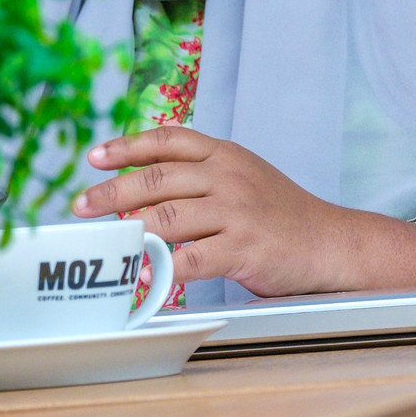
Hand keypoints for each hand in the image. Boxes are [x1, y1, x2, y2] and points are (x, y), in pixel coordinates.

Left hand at [72, 126, 415, 296]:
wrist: (334, 244)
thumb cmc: (278, 214)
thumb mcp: (242, 176)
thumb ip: (198, 175)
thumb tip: (137, 186)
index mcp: (224, 155)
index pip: (167, 140)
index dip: (126, 147)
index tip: (93, 158)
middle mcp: (228, 177)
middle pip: (156, 179)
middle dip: (111, 193)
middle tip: (82, 207)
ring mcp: (237, 212)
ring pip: (167, 217)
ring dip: (129, 232)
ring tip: (105, 244)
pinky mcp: (245, 248)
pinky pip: (192, 259)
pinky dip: (162, 269)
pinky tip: (143, 276)